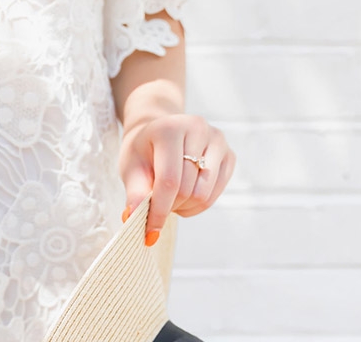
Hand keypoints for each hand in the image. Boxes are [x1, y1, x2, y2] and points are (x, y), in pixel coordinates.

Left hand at [118, 113, 234, 244]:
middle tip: (157, 205)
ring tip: (170, 199)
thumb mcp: (131, 167)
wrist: (160, 131)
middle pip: (188, 190)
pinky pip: (216, 194)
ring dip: (185, 207)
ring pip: (204, 195)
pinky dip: (199, 204)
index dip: (159, 210)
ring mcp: (217, 141)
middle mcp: (198, 129)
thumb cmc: (143, 150)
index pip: (169, 180)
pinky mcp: (229, 155)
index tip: (149, 233)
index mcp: (169, 128)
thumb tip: (132, 217)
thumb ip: (134, 192)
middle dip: (170, 207)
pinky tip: (185, 195)